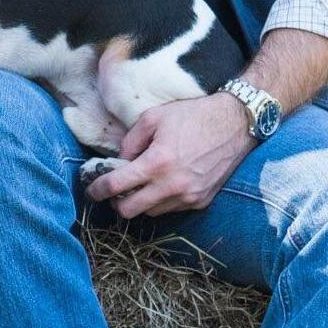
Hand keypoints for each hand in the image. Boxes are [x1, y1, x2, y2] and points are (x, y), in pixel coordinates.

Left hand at [89, 94, 253, 219]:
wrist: (236, 124)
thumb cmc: (194, 115)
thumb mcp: (154, 117)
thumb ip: (130, 141)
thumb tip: (119, 162)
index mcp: (157, 162)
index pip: (116, 186)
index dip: (97, 190)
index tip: (90, 190)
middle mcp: (172, 185)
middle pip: (130, 210)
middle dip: (116, 202)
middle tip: (114, 190)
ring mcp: (188, 197)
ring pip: (151, 212)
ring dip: (140, 202)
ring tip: (141, 184)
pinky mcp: (201, 202)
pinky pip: (171, 209)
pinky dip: (161, 200)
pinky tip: (163, 183)